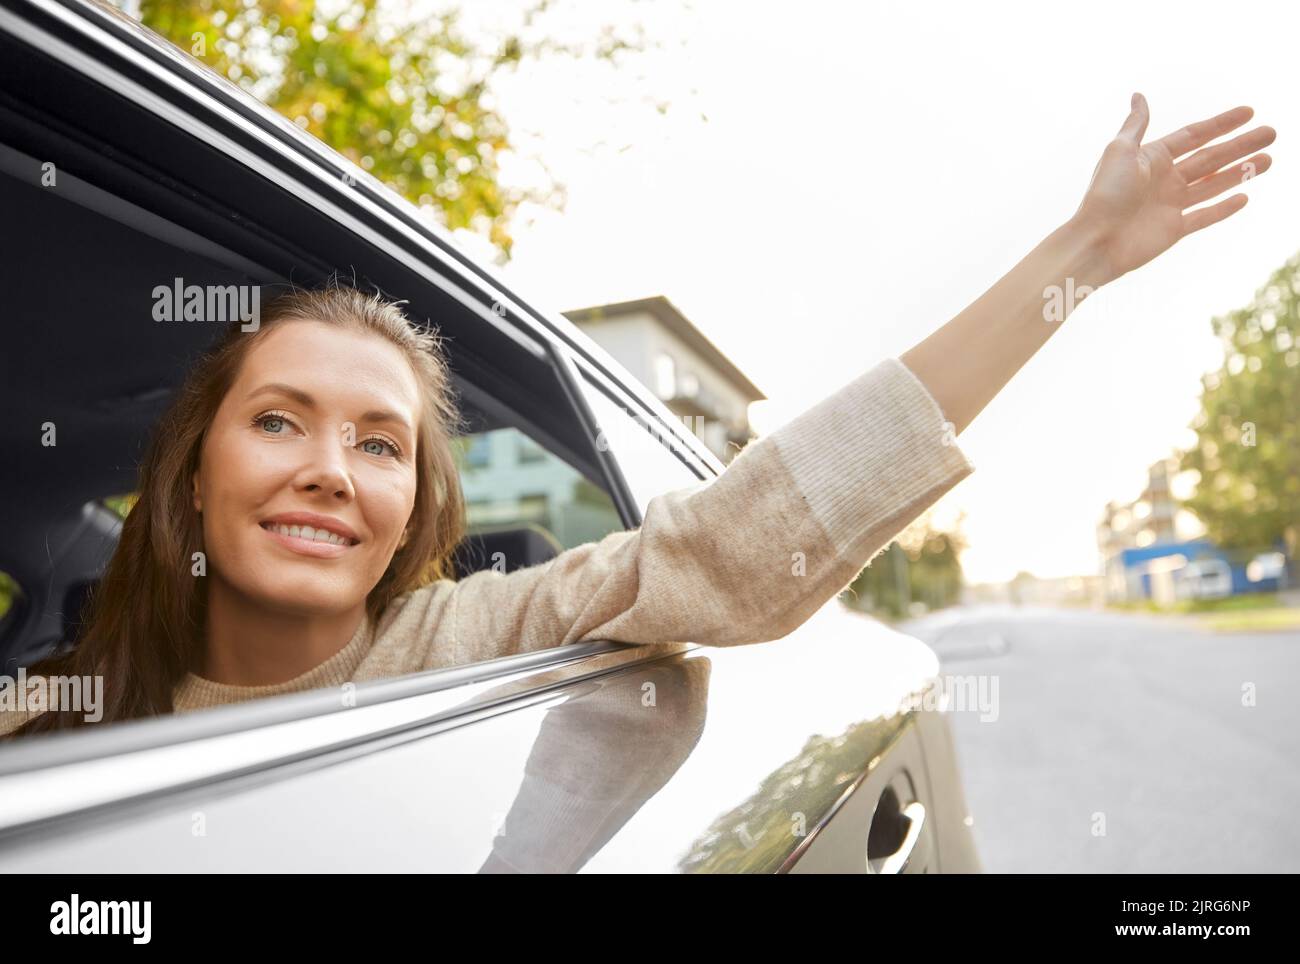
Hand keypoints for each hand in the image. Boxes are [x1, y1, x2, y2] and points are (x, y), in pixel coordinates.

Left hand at [1072, 93, 1275, 284]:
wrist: (1096, 241)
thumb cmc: (1104, 194)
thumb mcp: (1119, 151)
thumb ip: (1136, 124)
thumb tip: (1139, 95)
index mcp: (1152, 158)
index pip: (1194, 136)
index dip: (1222, 124)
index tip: (1250, 111)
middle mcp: (1164, 179)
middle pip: (1211, 158)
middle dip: (1241, 145)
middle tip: (1272, 132)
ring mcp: (1170, 205)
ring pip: (1214, 184)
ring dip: (1241, 172)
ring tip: (1269, 159)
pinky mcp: (1174, 230)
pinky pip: (1205, 216)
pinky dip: (1225, 208)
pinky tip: (1245, 197)